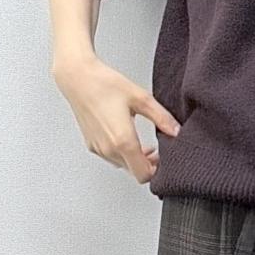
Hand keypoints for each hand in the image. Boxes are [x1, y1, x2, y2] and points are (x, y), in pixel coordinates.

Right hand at [51, 51, 179, 185]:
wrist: (78, 79)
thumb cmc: (105, 85)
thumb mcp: (141, 98)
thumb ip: (162, 118)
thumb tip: (176, 131)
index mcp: (123, 140)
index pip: (144, 174)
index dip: (157, 170)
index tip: (163, 158)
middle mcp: (109, 149)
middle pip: (134, 173)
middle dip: (147, 165)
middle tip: (156, 152)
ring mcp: (98, 148)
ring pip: (122, 166)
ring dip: (134, 160)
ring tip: (142, 144)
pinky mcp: (91, 145)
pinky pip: (111, 158)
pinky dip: (121, 154)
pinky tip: (126, 138)